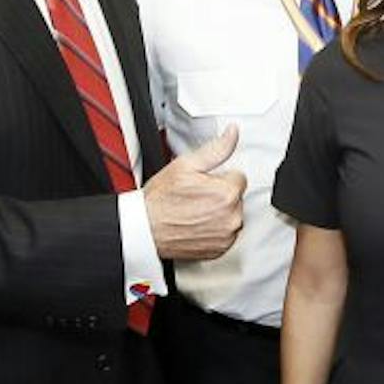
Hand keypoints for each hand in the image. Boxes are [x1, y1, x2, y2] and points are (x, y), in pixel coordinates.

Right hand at [144, 125, 244, 259]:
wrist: (146, 228)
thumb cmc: (161, 200)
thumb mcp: (186, 166)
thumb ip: (216, 149)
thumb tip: (232, 133)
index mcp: (227, 194)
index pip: (238, 177)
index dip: (219, 177)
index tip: (204, 183)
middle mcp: (232, 217)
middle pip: (236, 197)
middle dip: (220, 194)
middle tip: (197, 196)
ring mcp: (226, 236)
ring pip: (232, 215)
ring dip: (220, 212)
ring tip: (196, 210)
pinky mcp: (220, 249)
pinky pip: (226, 234)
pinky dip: (216, 229)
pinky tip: (198, 224)